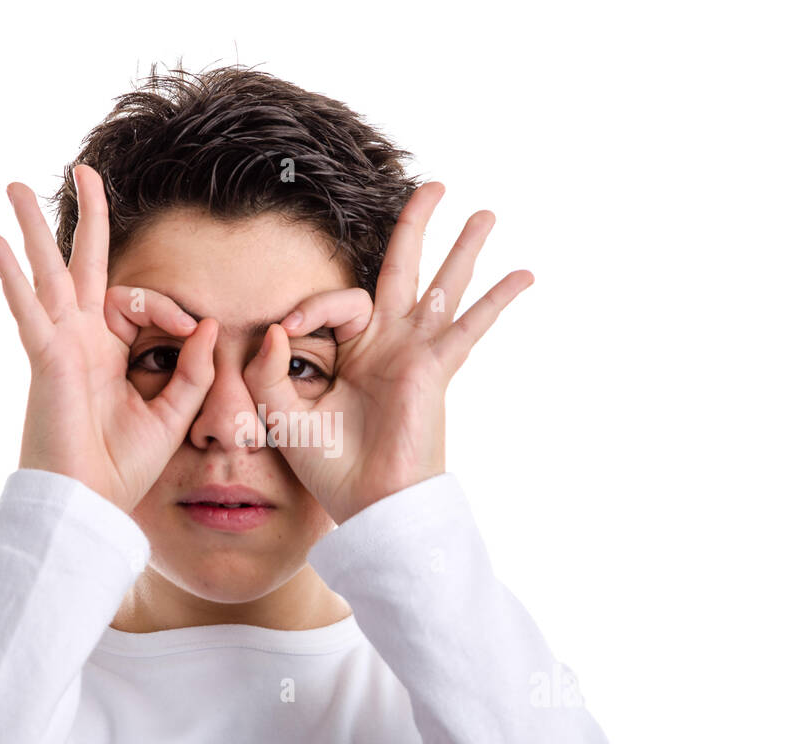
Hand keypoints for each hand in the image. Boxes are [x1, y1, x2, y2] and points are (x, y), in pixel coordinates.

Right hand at [0, 166, 217, 513]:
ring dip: (31, 228)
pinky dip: (10, 274)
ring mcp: (59, 344)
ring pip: (47, 272)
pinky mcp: (45, 357)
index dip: (172, 308)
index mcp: (110, 351)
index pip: (139, 301)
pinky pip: (26, 308)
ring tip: (15, 185)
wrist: (88, 502)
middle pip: (81, 264)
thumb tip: (212, 324)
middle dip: (84, 217)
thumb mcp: (173, 413)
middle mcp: (81, 339)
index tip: (196, 332)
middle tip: (83, 171)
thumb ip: (194, 370)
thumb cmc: (123, 467)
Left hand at [242, 181, 533, 524]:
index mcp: (353, 352)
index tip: (286, 331)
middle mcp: (388, 345)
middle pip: (402, 269)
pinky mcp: (435, 369)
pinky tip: (525, 273)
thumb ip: (268, 369)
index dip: (310, 306)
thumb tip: (275, 328)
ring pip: (443, 286)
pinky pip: (470, 327)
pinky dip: (497, 300)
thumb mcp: (282, 413)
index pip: (337, 301)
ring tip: (486, 212)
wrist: (368, 506)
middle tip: (433, 187)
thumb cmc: (329, 468)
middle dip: (416, 227)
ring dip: (464, 248)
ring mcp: (415, 354)